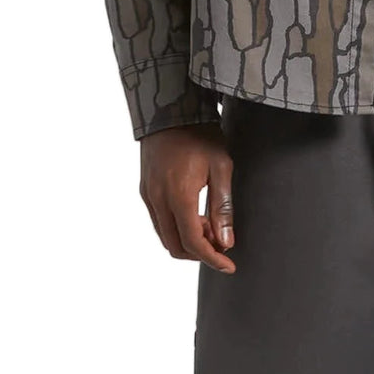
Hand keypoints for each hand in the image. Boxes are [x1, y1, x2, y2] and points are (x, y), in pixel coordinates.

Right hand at [139, 122, 236, 273]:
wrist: (172, 109)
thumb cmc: (201, 134)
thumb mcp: (221, 167)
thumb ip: (222, 206)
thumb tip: (226, 242)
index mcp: (178, 196)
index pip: (193, 242)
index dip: (212, 259)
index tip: (229, 265)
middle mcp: (157, 200)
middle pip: (175, 246)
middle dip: (199, 252)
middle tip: (222, 244)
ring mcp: (147, 195)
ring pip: (164, 236)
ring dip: (187, 240)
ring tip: (211, 227)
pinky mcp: (144, 189)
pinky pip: (158, 221)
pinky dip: (175, 228)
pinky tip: (195, 215)